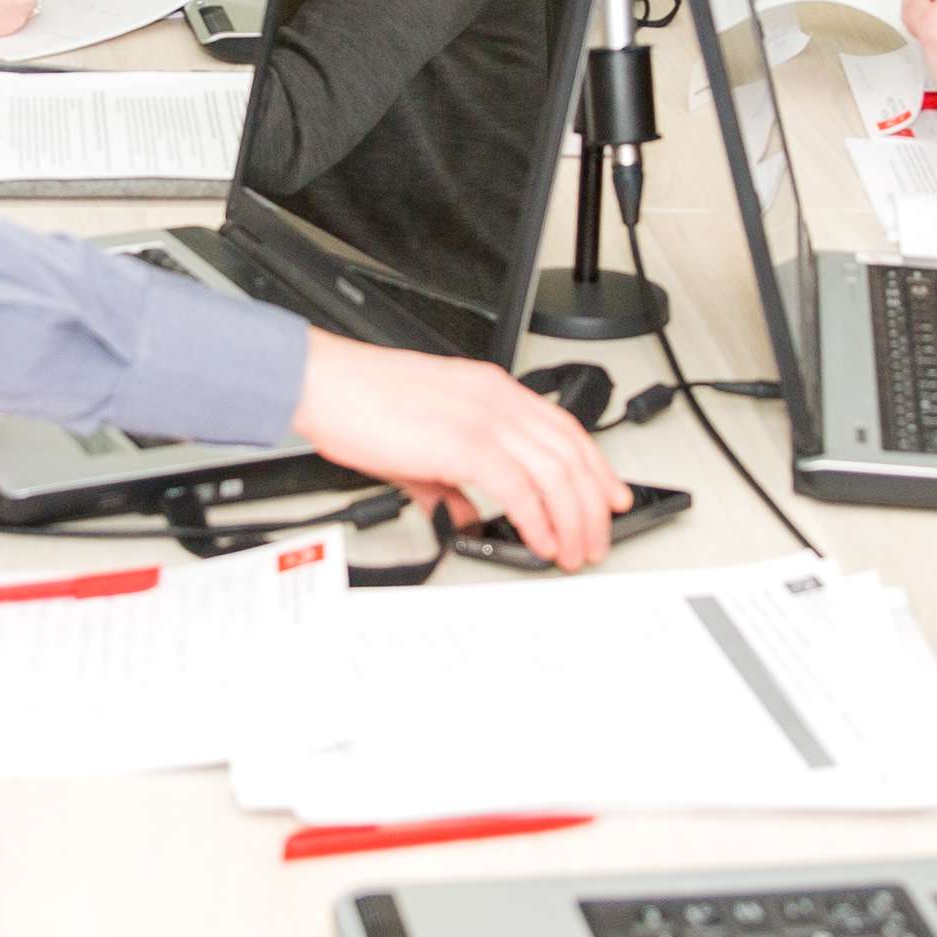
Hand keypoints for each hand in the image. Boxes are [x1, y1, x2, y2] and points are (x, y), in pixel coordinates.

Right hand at [290, 331, 631, 570]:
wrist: (326, 384)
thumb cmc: (362, 404)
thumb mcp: (420, 445)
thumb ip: (450, 483)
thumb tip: (466, 515)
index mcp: (493, 391)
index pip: (565, 429)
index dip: (596, 467)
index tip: (610, 497)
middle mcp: (499, 400)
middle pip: (572, 454)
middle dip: (593, 505)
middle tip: (596, 540)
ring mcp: (485, 420)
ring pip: (556, 474)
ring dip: (573, 520)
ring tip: (573, 552)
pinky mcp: (466, 444)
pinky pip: (520, 490)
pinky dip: (538, 521)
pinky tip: (541, 542)